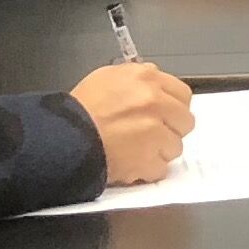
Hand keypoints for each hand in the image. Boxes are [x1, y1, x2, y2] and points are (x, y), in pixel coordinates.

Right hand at [71, 61, 194, 185]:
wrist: (63, 136)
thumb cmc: (79, 109)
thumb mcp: (107, 78)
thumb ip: (137, 78)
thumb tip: (154, 79)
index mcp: (147, 79)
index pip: (183, 95)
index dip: (174, 107)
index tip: (166, 116)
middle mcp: (155, 103)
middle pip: (185, 122)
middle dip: (171, 130)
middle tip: (151, 135)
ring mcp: (155, 133)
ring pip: (175, 147)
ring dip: (158, 151)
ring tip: (135, 150)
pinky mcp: (149, 160)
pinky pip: (160, 169)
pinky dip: (147, 170)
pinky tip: (130, 164)